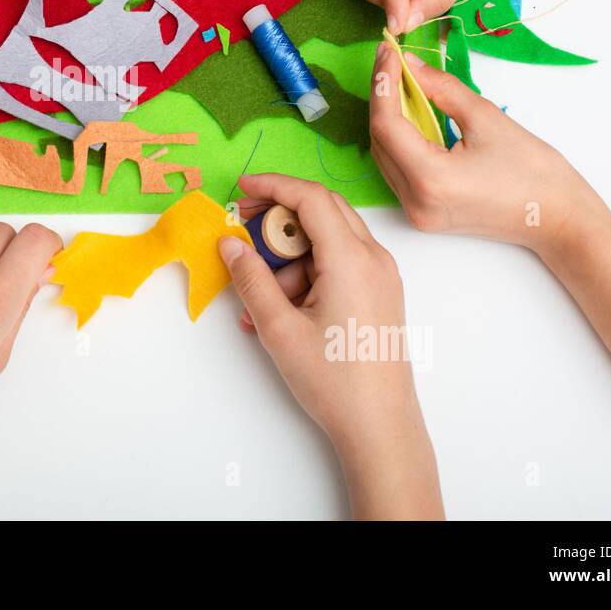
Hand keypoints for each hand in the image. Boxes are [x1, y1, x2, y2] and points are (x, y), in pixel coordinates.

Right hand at [219, 175, 442, 518]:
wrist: (380, 425)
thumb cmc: (333, 380)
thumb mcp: (279, 329)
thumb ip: (251, 279)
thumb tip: (229, 244)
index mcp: (351, 259)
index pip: (310, 197)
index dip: (273, 185)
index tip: (241, 188)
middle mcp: (373, 258)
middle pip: (323, 210)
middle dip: (280, 215)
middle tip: (244, 230)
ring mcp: (381, 275)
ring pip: (328, 239)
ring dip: (290, 256)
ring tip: (260, 303)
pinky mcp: (379, 293)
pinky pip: (339, 263)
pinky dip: (308, 273)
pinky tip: (282, 309)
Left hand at [368, 41, 596, 253]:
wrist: (558, 219)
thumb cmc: (534, 172)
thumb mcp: (487, 118)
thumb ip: (442, 88)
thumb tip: (411, 64)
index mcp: (430, 179)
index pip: (386, 124)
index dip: (383, 84)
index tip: (388, 52)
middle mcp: (415, 201)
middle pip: (380, 140)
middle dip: (382, 97)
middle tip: (389, 60)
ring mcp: (417, 213)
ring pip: (385, 156)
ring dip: (388, 118)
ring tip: (397, 80)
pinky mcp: (424, 214)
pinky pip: (398, 170)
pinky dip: (399, 140)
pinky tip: (408, 112)